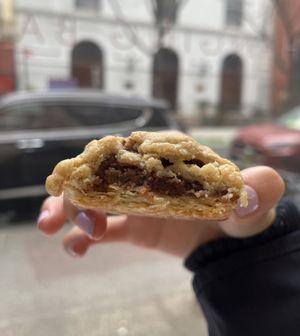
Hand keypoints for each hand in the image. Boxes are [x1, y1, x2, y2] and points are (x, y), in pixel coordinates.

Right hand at [37, 166, 284, 257]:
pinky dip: (82, 237)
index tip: (94, 177)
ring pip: (92, 197)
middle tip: (61, 211)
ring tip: (52, 227)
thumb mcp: (252, 203)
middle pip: (102, 171)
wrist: (226, 241)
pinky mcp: (129, 225)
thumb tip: (253, 191)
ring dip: (69, 208)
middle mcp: (145, 174)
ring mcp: (133, 199)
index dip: (110, 159)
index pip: (135, 148)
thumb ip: (256, 192)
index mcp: (169, 158)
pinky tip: (75, 250)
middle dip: (76, 185)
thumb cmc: (238, 213)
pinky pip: (100, 228)